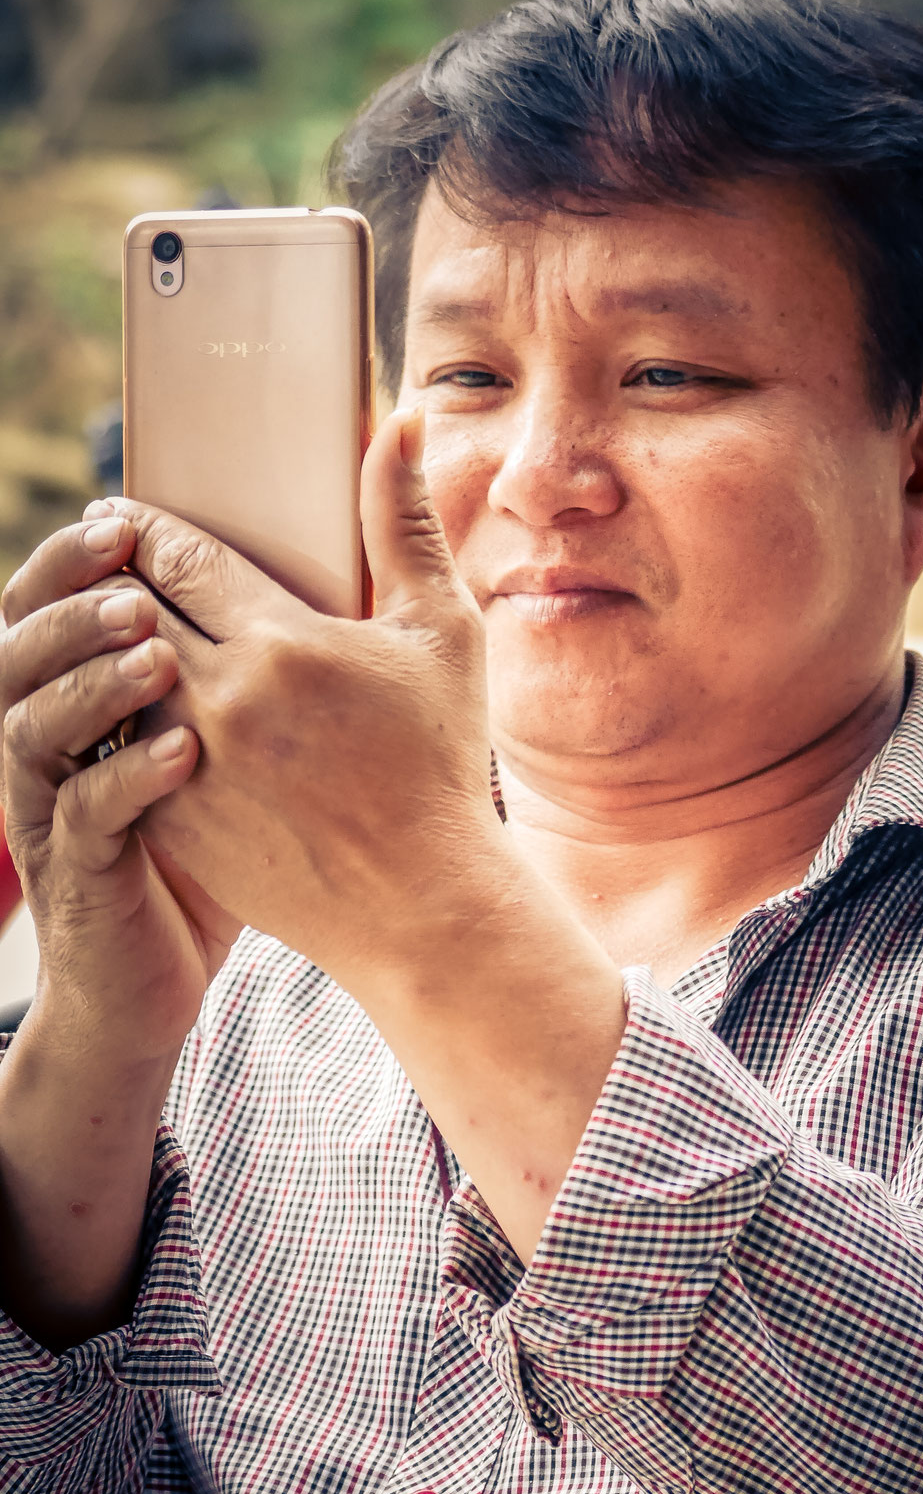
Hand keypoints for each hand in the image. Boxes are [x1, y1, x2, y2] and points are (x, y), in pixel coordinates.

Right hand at [0, 516, 238, 1065]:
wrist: (163, 978)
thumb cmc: (203, 855)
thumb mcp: (222, 752)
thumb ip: (248, 674)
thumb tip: (321, 590)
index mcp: (78, 701)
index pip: (52, 607)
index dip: (75, 559)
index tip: (124, 516)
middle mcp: (51, 746)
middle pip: (21, 647)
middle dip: (68, 601)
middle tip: (124, 565)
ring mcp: (54, 809)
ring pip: (34, 724)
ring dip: (90, 681)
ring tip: (151, 649)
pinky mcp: (79, 872)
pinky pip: (83, 815)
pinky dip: (125, 778)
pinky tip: (181, 752)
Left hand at [117, 408, 504, 993]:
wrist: (422, 902)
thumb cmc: (442, 764)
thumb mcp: (441, 633)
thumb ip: (404, 521)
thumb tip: (402, 419)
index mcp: (282, 643)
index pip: (178, 556)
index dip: (143, 528)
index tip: (124, 514)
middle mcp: (222, 702)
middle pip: (129, 610)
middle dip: (108, 577)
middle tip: (99, 557)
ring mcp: (190, 768)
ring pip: (112, 681)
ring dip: (103, 650)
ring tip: (105, 630)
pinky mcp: (176, 824)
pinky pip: (116, 752)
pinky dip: (113, 721)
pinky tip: (123, 707)